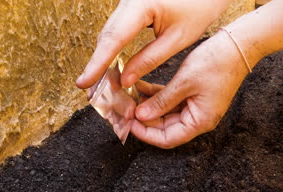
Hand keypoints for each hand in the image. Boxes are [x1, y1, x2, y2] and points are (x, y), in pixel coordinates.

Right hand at [76, 0, 231, 89]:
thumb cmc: (199, 8)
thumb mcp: (177, 39)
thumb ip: (149, 60)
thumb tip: (124, 80)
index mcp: (142, 5)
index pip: (114, 38)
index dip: (97, 63)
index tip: (84, 82)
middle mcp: (129, 0)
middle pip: (107, 35)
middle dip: (97, 65)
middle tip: (88, 90)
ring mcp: (128, 1)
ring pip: (109, 33)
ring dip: (103, 58)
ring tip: (97, 85)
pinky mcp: (131, 6)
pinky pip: (117, 29)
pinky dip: (112, 49)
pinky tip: (109, 67)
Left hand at [131, 31, 260, 148]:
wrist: (237, 46)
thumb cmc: (217, 64)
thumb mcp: (183, 83)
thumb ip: (161, 102)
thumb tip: (141, 116)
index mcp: (199, 121)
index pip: (168, 139)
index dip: (146, 134)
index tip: (130, 123)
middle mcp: (198, 118)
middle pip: (165, 128)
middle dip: (145, 118)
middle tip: (126, 107)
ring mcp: (196, 107)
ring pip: (166, 114)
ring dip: (149, 106)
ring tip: (131, 96)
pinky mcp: (193, 96)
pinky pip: (171, 101)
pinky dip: (157, 96)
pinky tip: (142, 87)